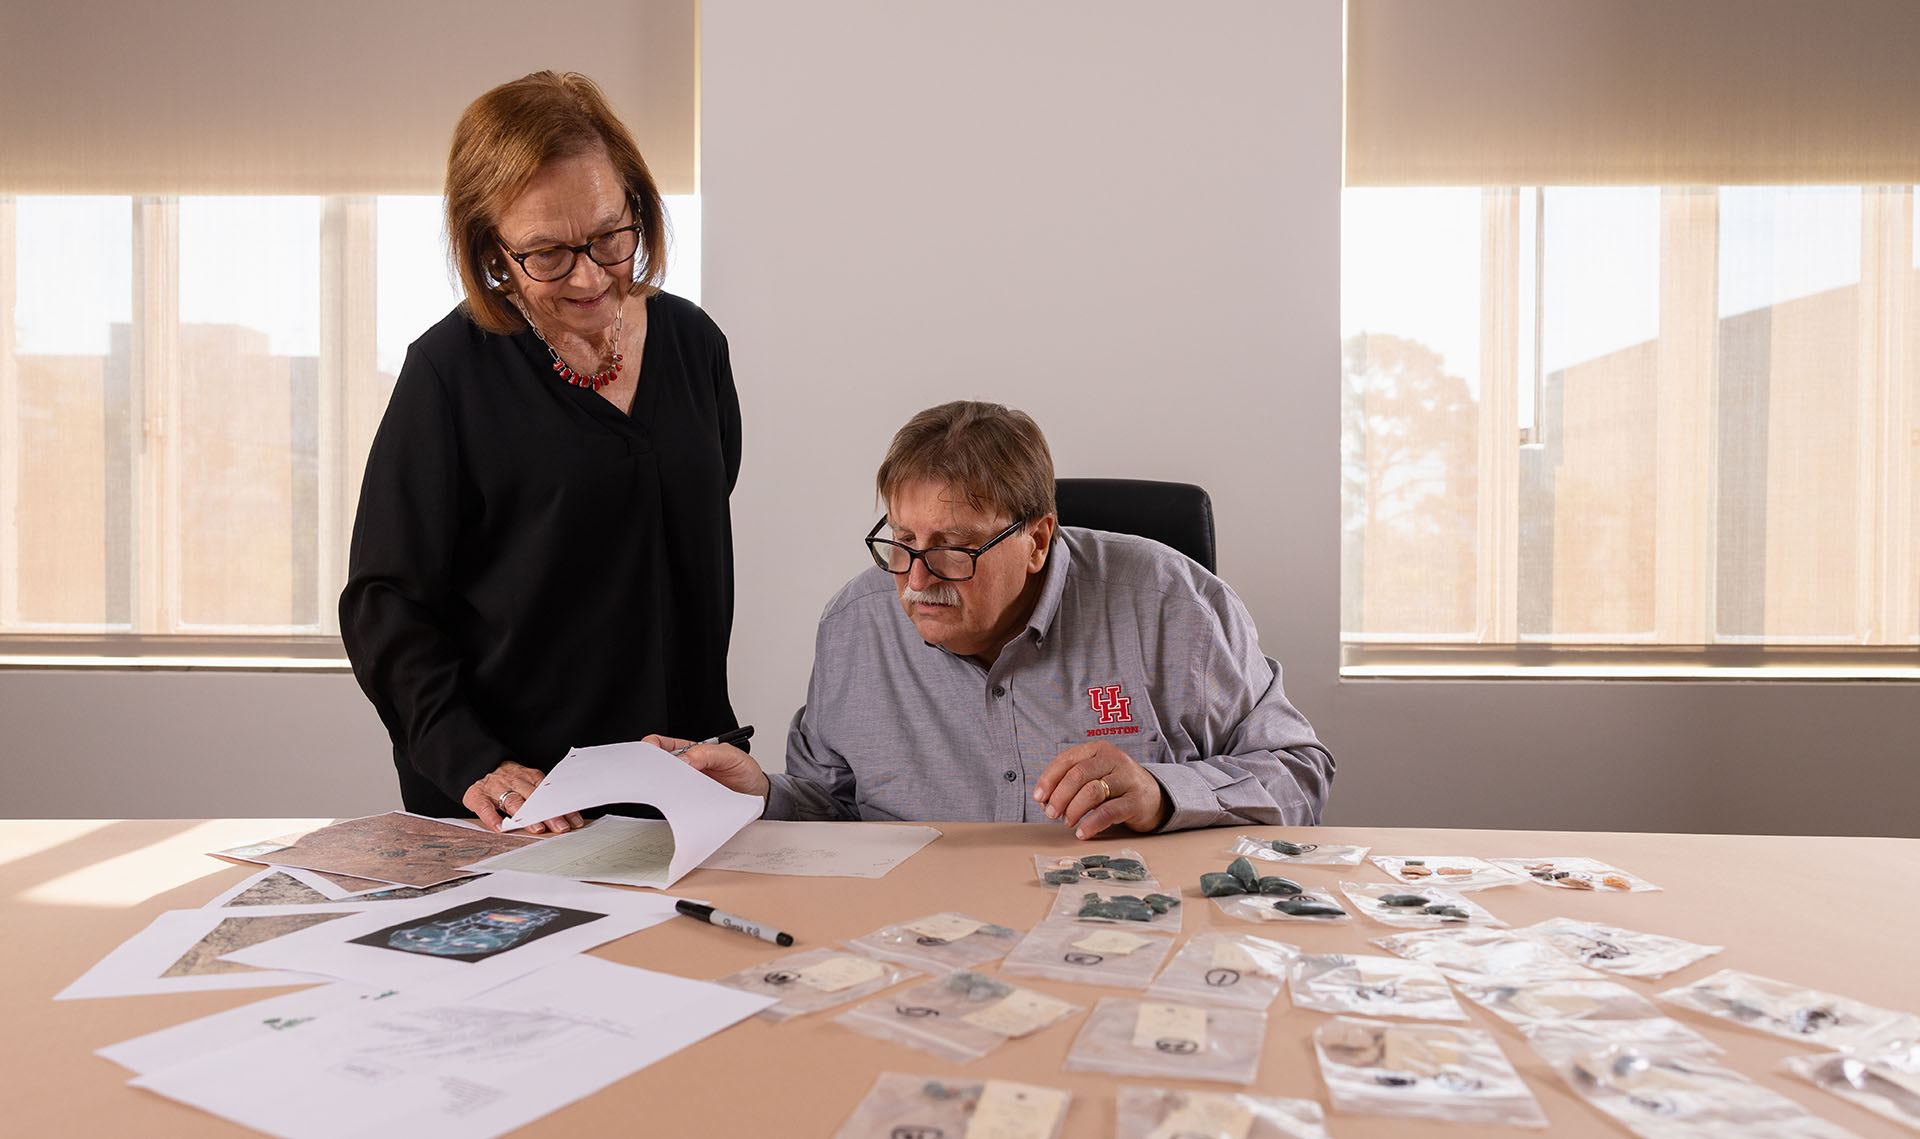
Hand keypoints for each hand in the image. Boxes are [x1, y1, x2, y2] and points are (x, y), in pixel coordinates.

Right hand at [463, 760, 584, 834]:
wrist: (480, 763)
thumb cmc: (509, 780)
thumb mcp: (527, 782)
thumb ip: (542, 795)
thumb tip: (567, 816)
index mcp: (530, 777)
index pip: (550, 794)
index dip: (562, 808)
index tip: (573, 821)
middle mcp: (514, 781)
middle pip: (534, 798)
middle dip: (549, 814)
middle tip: (560, 827)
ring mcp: (496, 788)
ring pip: (514, 802)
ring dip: (526, 816)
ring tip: (537, 828)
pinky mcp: (477, 795)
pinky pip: (485, 807)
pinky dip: (492, 818)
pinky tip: (499, 828)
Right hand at [645, 734, 770, 798]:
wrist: (757, 796)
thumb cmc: (744, 772)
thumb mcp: (732, 756)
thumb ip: (709, 753)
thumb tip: (686, 758)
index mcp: (691, 751)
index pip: (663, 745)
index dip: (652, 746)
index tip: (651, 751)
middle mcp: (685, 769)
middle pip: (659, 767)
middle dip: (654, 768)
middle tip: (661, 773)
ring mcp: (686, 788)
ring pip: (665, 788)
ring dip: (665, 788)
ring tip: (673, 788)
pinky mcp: (689, 806)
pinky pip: (676, 805)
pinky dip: (674, 805)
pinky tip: (680, 803)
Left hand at [1033, 741, 1170, 838]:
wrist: (1153, 797)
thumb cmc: (1115, 787)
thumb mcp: (1093, 777)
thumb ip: (1070, 784)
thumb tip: (1044, 802)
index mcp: (1098, 750)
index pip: (1066, 759)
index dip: (1049, 779)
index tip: (1039, 798)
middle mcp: (1113, 759)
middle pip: (1077, 775)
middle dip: (1059, 797)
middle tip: (1051, 814)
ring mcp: (1127, 778)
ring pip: (1092, 791)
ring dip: (1073, 809)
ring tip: (1067, 822)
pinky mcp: (1137, 800)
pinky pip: (1109, 812)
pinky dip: (1091, 824)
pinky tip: (1082, 832)